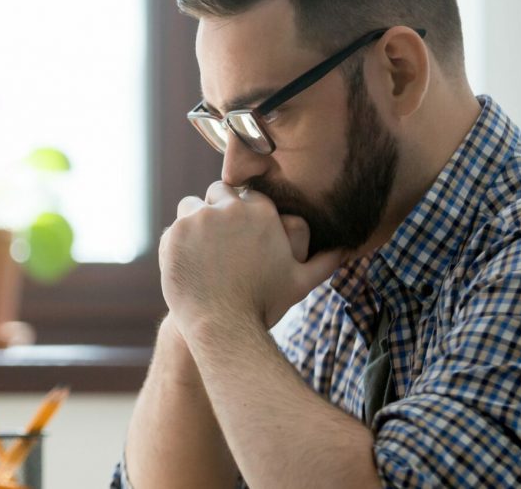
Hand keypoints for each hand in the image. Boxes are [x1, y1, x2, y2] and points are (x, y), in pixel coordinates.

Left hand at [160, 181, 344, 333]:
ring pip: (191, 207)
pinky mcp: (173, 234)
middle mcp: (229, 208)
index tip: (239, 235)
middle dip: (218, 211)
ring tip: (202, 252)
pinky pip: (172, 229)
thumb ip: (325, 261)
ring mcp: (197, 219)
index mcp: (261, 212)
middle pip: (218, 193)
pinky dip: (176, 244)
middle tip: (219, 243)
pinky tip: (188, 265)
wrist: (223, 326)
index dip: (242, 213)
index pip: (246, 195)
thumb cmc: (264, 305)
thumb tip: (348, 248)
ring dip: (194, 223)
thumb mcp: (301, 282)